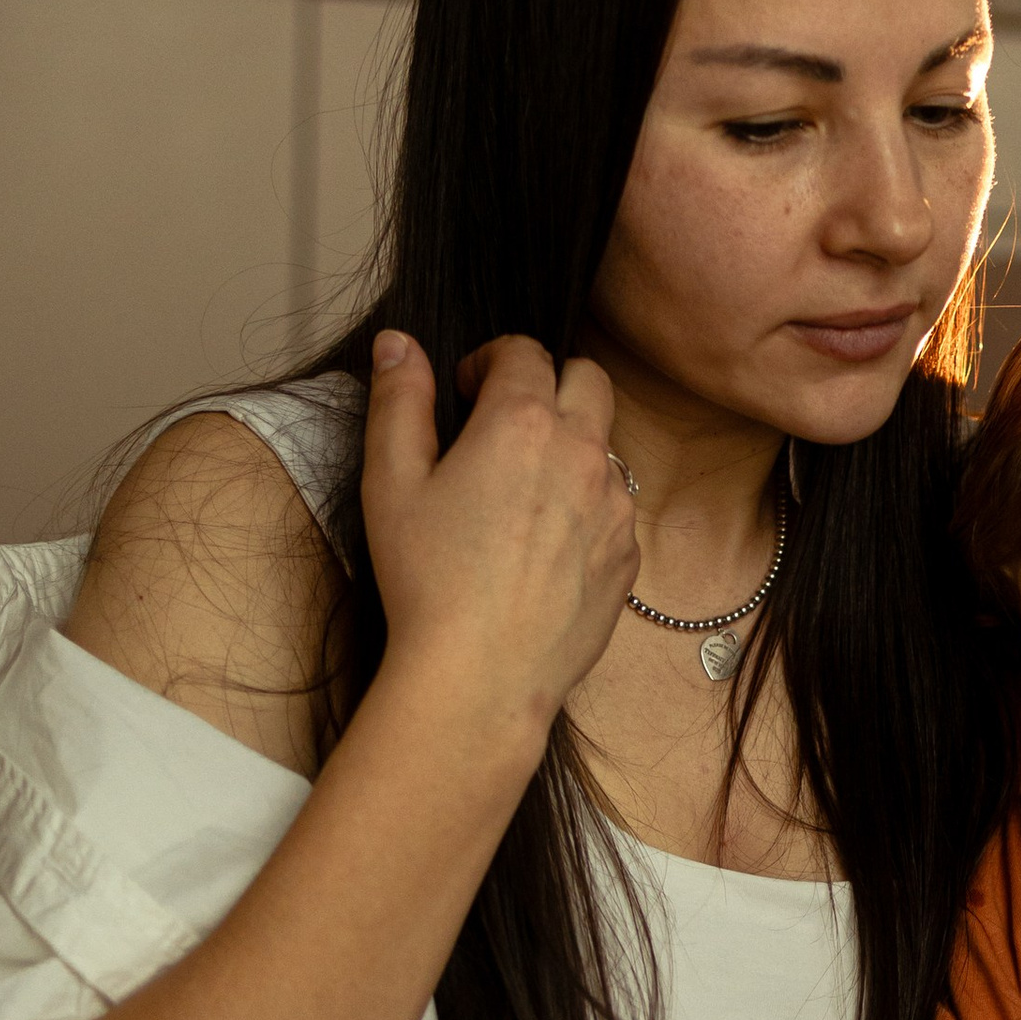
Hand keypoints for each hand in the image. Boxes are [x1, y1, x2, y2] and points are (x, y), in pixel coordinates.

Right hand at [360, 330, 637, 752]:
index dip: (490, 359)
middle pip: (588, 379)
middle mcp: (583, 453)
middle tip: (507, 420)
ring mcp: (615, 505)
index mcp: (523, 424)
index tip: (467, 389)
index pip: (524, 352)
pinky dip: (587, 504)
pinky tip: (543, 543)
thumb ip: (399, 401)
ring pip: (607, 444)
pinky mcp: (628, 554)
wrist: (481, 676)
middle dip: (550, 382)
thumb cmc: (427, 580)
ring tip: (522, 490)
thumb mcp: (391, 482)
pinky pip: (616, 505)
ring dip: (572, 445)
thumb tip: (399, 344)